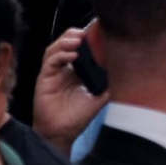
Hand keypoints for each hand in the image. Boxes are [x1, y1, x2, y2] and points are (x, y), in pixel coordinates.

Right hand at [33, 27, 107, 151]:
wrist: (61, 134)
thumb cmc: (77, 117)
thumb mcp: (97, 98)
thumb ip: (106, 84)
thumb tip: (121, 72)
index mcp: (76, 71)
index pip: (79, 47)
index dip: (86, 38)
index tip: (97, 30)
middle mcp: (63, 68)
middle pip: (65, 43)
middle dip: (74, 34)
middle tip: (86, 33)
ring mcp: (53, 72)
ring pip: (55, 48)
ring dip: (66, 41)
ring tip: (78, 40)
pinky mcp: (44, 78)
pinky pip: (50, 61)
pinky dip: (60, 55)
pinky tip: (72, 56)